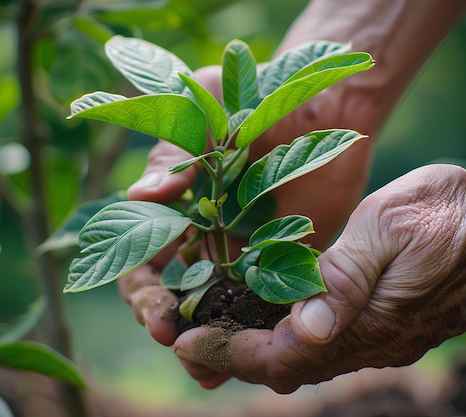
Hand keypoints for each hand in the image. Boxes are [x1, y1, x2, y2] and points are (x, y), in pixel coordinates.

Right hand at [118, 63, 373, 345]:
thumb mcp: (207, 111)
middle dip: (170, 323)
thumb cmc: (257, 96)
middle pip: (174, 293)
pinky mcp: (283, 262)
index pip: (142, 258)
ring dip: (207, 340)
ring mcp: (243, 253)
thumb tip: (139, 195)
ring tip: (210, 370)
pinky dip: (256, 329)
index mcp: (177, 208)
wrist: (326, 106)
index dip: (142, 290)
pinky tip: (258, 354)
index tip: (156, 313)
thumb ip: (176, 153)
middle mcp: (205, 237)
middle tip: (179, 344)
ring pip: (215, 308)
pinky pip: (265, 302)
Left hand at [172, 162, 465, 392]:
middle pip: (288, 367)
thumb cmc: (448, 213)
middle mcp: (373, 342)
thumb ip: (347, 278)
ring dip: (259, 349)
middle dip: (234, 356)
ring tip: (216, 328)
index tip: (188, 340)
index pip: (283, 357)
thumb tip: (306, 327)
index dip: (231, 352)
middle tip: (187, 336)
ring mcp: (383, 338)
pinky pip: (328, 345)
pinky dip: (289, 337)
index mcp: (369, 322)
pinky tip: (270, 314)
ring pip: (306, 360)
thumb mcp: (392, 227)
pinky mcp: (388, 325)